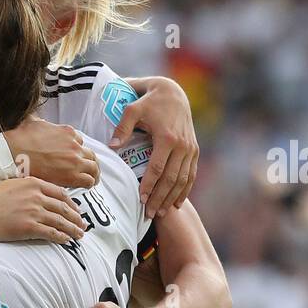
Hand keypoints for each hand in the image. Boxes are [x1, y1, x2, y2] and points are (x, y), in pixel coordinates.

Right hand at [0, 178, 87, 244]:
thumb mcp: (8, 186)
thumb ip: (25, 189)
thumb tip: (35, 197)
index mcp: (32, 183)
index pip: (60, 193)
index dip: (72, 203)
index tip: (76, 211)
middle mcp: (35, 195)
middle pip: (64, 207)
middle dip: (76, 218)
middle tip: (83, 225)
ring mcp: (33, 211)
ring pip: (61, 221)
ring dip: (73, 229)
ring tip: (79, 235)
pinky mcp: (28, 227)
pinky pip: (51, 233)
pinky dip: (61, 237)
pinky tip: (66, 241)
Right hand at [4, 116, 98, 188]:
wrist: (14, 154)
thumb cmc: (19, 140)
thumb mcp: (33, 122)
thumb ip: (40, 122)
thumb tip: (37, 121)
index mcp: (67, 132)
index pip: (80, 142)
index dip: (78, 151)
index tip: (76, 157)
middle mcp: (74, 145)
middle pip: (90, 155)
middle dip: (90, 163)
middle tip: (89, 170)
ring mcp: (74, 159)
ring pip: (93, 168)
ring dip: (93, 174)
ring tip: (92, 180)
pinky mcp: (72, 175)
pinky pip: (88, 180)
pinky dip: (89, 184)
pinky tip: (85, 186)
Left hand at [113, 77, 198, 218]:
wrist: (174, 93)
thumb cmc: (149, 101)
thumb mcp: (132, 109)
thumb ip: (122, 128)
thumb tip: (112, 147)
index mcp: (167, 138)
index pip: (157, 169)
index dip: (149, 186)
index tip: (140, 199)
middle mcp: (182, 146)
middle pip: (171, 179)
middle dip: (160, 198)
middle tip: (150, 214)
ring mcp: (190, 149)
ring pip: (183, 179)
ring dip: (172, 198)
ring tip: (161, 213)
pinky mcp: (194, 150)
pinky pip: (191, 174)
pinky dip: (185, 190)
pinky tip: (177, 203)